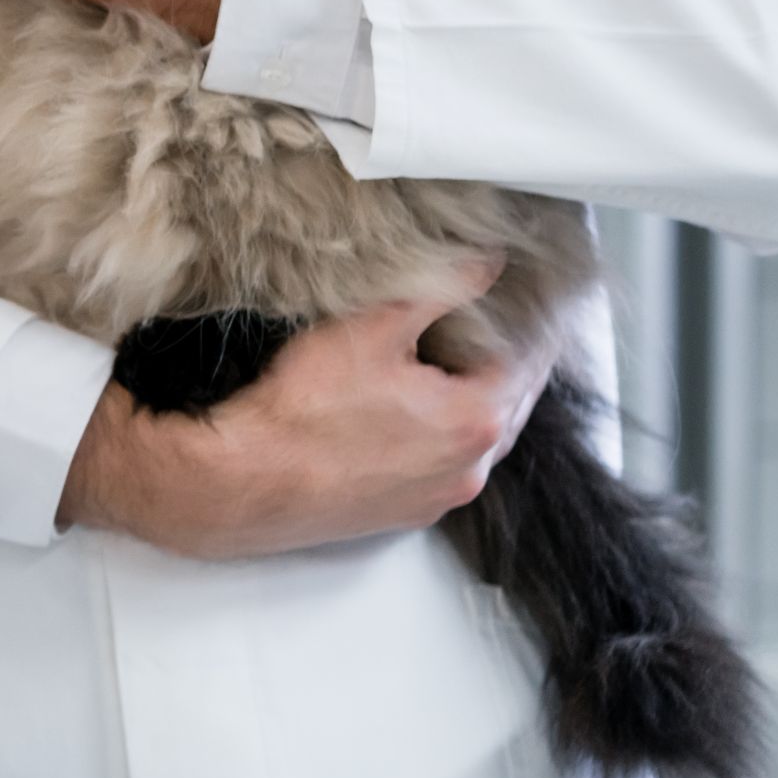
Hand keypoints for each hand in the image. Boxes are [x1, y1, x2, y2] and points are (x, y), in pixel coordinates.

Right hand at [55, 262, 559, 559]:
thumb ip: (441, 290)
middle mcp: (470, 468)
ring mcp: (438, 497)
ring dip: (468, 400)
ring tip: (445, 360)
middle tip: (489, 322)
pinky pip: (441, 465)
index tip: (525, 299)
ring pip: (474, 437)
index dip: (526, 322)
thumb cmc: (305, 407)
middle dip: (500, 360)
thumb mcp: (374, 327)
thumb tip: (486, 264)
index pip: (529, 360)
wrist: (248, 480)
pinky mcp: (404, 513)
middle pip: (506, 402)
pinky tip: (407, 410)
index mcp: (477, 419)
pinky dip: (438, 434)